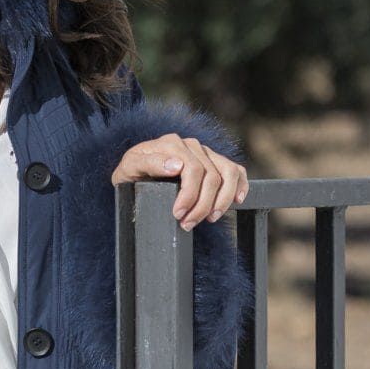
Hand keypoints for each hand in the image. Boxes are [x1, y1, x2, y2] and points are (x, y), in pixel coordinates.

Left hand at [111, 134, 248, 229]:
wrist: (134, 175)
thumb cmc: (131, 174)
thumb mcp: (129, 169)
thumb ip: (148, 163)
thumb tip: (177, 165)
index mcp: (170, 143)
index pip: (191, 168)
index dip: (188, 195)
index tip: (178, 214)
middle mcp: (190, 144)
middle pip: (210, 175)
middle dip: (202, 205)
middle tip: (187, 224)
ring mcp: (205, 152)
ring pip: (228, 173)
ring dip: (222, 200)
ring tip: (210, 218)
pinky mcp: (215, 162)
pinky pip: (236, 171)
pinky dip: (240, 186)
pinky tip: (236, 201)